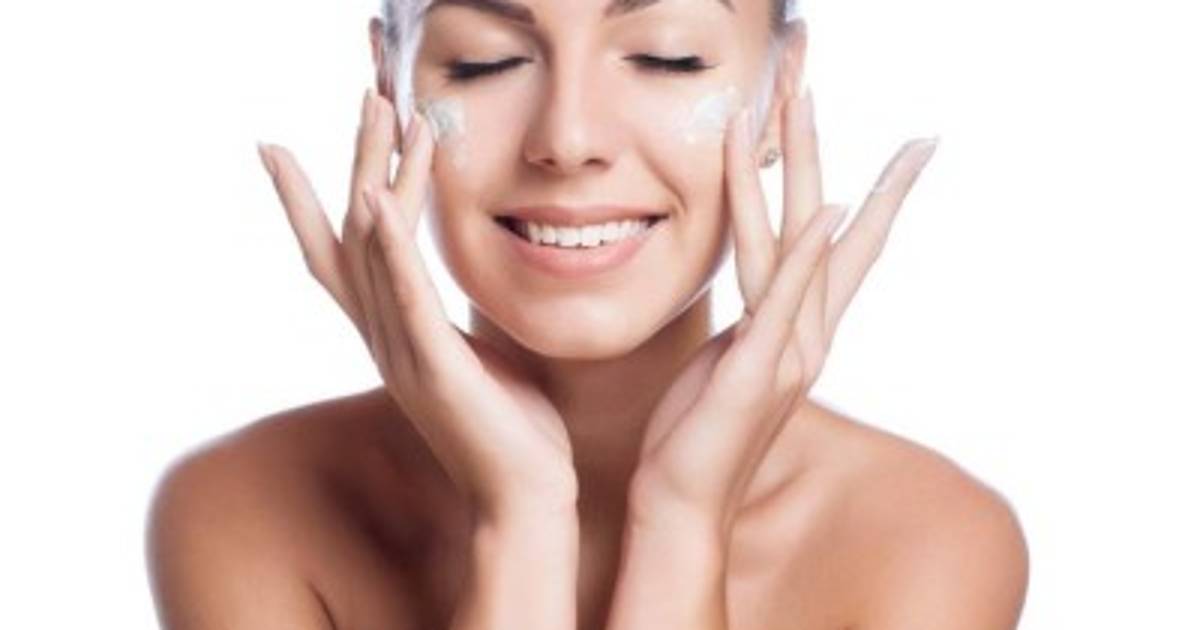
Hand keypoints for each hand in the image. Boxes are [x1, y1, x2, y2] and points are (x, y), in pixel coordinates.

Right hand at [256, 89, 576, 520]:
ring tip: (380, 111)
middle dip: (356, 158)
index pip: (338, 256)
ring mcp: (403, 352)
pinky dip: (387, 248)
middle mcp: (385, 338)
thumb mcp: (478, 362)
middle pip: (351, 234)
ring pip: (373, 250)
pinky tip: (377, 199)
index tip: (279, 150)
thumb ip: (454, 325)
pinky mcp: (434, 367)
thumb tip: (461, 298)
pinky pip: (405, 297)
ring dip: (375, 174)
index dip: (305, 202)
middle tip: (365, 93)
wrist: (525, 499)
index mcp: (394, 335)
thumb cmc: (511, 433)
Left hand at [631, 85, 938, 536]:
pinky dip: (807, 255)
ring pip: (799, 243)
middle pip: (826, 223)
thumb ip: (751, 326)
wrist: (680, 506)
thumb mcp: (725, 364)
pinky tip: (828, 211)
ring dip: (798, 168)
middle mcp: (806, 336)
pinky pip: (781, 301)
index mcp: (798, 332)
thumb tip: (755, 298)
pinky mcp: (755, 373)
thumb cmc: (697, 435)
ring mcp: (787, 354)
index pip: (844, 247)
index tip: (906, 146)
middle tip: (815, 82)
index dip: (877, 193)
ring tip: (797, 102)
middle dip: (817, 148)